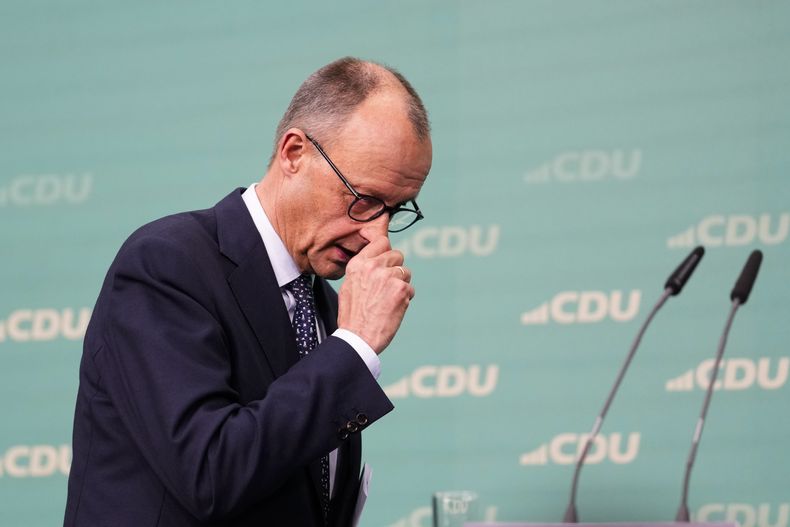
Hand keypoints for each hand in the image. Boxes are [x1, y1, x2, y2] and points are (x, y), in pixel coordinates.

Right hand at [336, 236, 414, 353]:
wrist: (358, 338)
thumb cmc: (353, 316)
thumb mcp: (349, 286)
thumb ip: (363, 270)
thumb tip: (378, 260)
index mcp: (358, 264)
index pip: (381, 242)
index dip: (386, 249)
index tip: (388, 256)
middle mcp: (373, 267)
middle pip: (397, 255)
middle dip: (395, 268)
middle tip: (387, 286)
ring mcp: (388, 277)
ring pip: (405, 272)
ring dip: (401, 284)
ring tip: (387, 300)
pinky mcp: (401, 289)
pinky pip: (410, 288)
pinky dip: (405, 298)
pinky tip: (393, 308)